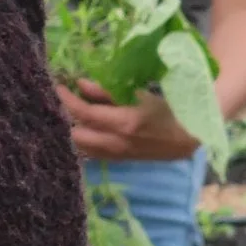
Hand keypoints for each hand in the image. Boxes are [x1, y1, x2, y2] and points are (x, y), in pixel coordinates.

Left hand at [56, 78, 200, 162]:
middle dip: (68, 118)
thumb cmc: (166, 112)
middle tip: (68, 102)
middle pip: (75, 135)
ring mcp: (116, 155)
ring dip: (75, 130)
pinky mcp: (117, 161)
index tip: (58, 88)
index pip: (84, 114)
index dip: (67, 100)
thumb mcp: (139, 96)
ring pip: (81, 147)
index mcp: (123, 123)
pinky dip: (85, 140)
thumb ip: (108, 92)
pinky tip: (89, 128)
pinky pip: (91, 153)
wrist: (187, 139)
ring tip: (76, 114)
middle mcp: (116, 143)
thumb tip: (81, 84)